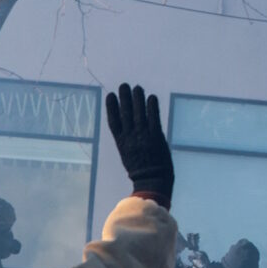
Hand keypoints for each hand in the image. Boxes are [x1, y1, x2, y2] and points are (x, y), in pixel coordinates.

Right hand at [105, 83, 173, 207]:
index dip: (111, 107)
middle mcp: (131, 137)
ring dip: (138, 99)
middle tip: (124, 85)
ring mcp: (143, 136)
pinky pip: (153, 118)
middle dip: (124, 98)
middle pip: (125, 113)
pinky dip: (152, 107)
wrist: (152, 182)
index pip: (114, 121)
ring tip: (137, 87)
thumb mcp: (129, 156)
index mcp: (122, 143)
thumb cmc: (142, 172)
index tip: (110, 95)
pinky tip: (151, 97)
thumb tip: (129, 132)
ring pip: (139, 113)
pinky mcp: (156, 137)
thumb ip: (129, 142)